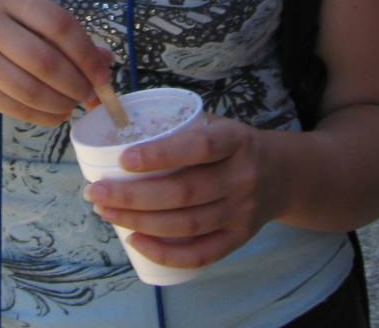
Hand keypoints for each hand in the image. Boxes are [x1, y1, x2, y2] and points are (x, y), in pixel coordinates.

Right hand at [0, 0, 112, 127]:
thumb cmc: (0, 30)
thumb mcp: (29, 20)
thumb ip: (67, 37)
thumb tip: (105, 63)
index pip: (58, 23)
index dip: (86, 53)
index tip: (103, 76)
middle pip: (43, 59)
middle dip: (75, 83)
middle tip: (89, 96)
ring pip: (27, 88)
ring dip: (59, 103)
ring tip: (72, 106)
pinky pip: (13, 106)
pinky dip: (41, 116)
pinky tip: (56, 115)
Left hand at [83, 116, 275, 269]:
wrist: (282, 174)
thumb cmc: (232, 145)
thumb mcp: (216, 124)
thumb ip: (179, 126)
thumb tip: (119, 128)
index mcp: (235, 141)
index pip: (198, 148)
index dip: (160, 155)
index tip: (122, 160)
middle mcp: (242, 178)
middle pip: (184, 193)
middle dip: (133, 196)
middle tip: (96, 192)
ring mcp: (242, 212)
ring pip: (186, 225)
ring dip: (140, 222)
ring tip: (106, 212)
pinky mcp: (239, 239)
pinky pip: (201, 253)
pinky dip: (165, 253)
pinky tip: (136, 241)